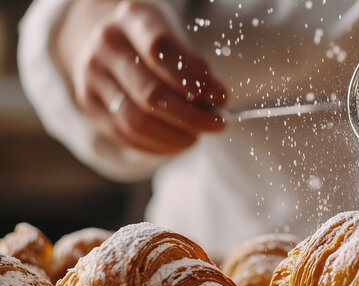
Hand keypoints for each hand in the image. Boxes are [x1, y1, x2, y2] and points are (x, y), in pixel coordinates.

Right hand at [55, 0, 225, 153]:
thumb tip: (215, 100)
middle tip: (216, 124)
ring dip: (173, 136)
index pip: (161, 52)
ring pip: (135, 121)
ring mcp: (92, 75)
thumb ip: (194, 65)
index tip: (220, 98)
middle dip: (191, 116)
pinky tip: (176, 143)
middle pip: (151, 93)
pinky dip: (155, 145)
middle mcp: (108, 45)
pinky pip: (124, 135)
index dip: (193, 80)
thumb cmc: (152, 39)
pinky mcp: (89, 103)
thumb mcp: (176, 35)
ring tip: (196, 136)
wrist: (105, 38)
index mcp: (134, 18)